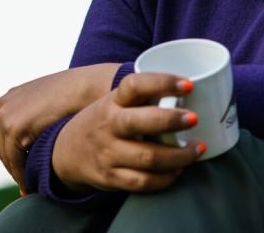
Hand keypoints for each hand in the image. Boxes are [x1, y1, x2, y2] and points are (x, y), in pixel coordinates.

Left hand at [0, 63, 119, 191]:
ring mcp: (6, 116)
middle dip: (6, 167)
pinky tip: (29, 185)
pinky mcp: (14, 129)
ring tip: (26, 189)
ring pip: (6, 156)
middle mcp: (3, 106)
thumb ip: (35, 113)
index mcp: (9, 97)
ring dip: (16, 174)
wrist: (85, 87)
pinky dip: (21, 175)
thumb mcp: (47, 100)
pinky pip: (14, 161)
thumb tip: (35, 133)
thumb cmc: (76, 92)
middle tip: (18, 185)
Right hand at [52, 72, 204, 192]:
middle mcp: (109, 125)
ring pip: (147, 158)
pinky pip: (142, 182)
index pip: (135, 85)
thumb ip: (145, 98)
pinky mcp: (110, 177)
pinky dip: (165, 179)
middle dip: (172, 120)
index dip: (162, 82)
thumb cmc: (105, 121)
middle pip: (141, 122)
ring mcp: (108, 153)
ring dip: (178, 155)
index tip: (189, 85)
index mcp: (113, 101)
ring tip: (198, 149)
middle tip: (195, 119)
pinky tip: (180, 170)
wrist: (66, 152)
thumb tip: (193, 90)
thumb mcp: (116, 102)